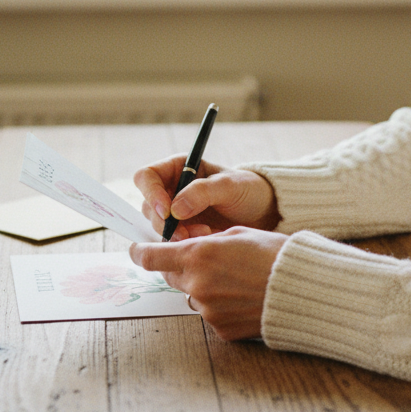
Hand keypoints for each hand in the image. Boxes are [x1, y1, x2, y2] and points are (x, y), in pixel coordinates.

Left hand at [129, 227, 287, 340]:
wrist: (302, 291)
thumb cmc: (275, 255)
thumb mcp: (239, 234)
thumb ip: (209, 242)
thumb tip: (196, 247)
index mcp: (198, 255)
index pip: (152, 257)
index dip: (140, 252)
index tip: (136, 250)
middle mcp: (197, 284)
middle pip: (171, 276)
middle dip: (180, 267)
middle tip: (204, 260)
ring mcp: (208, 310)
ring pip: (193, 295)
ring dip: (204, 286)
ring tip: (236, 280)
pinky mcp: (220, 329)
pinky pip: (211, 314)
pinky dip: (221, 305)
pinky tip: (244, 298)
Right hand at [134, 155, 279, 240]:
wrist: (264, 213)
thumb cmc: (249, 190)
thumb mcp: (231, 186)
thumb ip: (203, 192)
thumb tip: (174, 209)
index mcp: (178, 168)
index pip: (147, 176)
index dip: (151, 193)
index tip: (166, 212)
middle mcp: (171, 189)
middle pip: (148, 206)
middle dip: (165, 222)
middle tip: (187, 233)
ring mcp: (175, 212)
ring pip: (157, 226)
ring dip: (176, 235)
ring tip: (205, 235)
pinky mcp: (182, 231)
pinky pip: (171, 240)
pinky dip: (184, 244)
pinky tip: (206, 240)